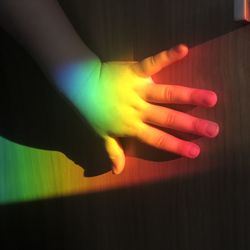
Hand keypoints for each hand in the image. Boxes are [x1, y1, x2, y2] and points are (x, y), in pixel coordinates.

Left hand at [56, 44, 218, 174]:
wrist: (80, 85)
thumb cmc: (92, 112)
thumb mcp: (101, 136)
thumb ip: (113, 152)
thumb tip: (118, 172)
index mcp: (131, 126)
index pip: (158, 139)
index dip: (177, 146)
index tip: (196, 152)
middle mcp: (138, 110)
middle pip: (168, 119)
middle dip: (191, 125)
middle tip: (213, 130)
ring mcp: (137, 90)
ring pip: (166, 94)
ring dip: (189, 96)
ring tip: (211, 99)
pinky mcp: (134, 71)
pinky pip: (151, 64)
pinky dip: (167, 57)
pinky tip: (184, 50)